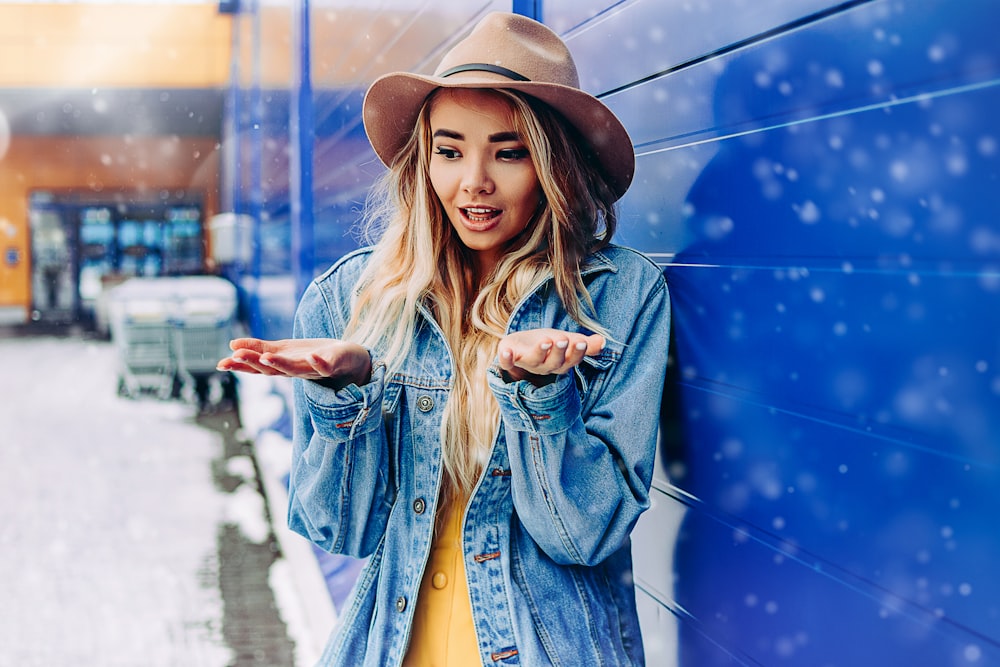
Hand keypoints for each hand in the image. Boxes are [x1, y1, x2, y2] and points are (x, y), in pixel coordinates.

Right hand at [216, 337, 371, 387]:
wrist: (351, 361)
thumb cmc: (315, 355)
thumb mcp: (284, 349)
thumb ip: (260, 347)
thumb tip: (231, 344)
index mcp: (283, 364)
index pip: (259, 366)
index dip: (241, 365)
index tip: (222, 362)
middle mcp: (296, 370)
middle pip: (272, 370)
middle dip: (254, 363)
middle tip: (236, 356)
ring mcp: (315, 370)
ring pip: (295, 369)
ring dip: (280, 364)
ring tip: (266, 357)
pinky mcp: (334, 365)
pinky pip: (326, 366)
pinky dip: (319, 363)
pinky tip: (313, 356)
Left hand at [497, 328, 604, 383]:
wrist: (523, 346)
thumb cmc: (549, 345)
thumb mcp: (568, 341)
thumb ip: (585, 343)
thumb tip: (603, 341)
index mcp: (560, 363)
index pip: (571, 360)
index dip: (576, 353)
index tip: (581, 343)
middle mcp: (544, 366)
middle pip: (553, 363)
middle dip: (558, 352)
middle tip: (562, 340)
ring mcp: (526, 363)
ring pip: (534, 361)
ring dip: (539, 352)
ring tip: (546, 341)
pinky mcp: (510, 358)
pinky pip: (506, 362)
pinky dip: (505, 358)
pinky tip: (506, 352)